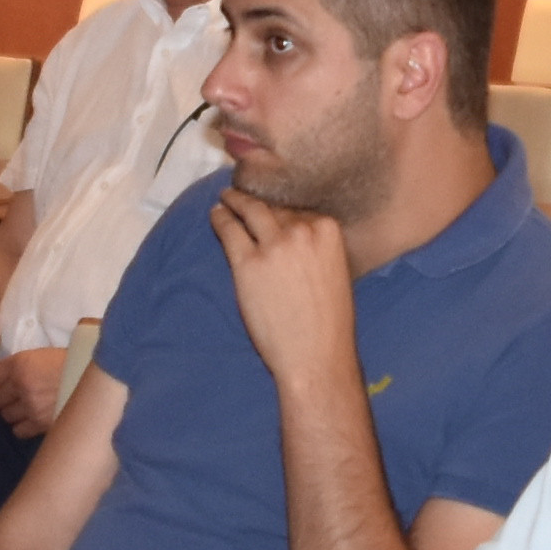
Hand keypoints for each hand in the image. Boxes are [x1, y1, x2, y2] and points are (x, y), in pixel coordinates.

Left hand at [0, 341, 78, 438]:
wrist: (93, 378)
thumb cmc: (64, 363)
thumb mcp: (36, 356)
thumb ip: (13, 367)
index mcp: (18, 364)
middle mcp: (21, 385)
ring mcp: (31, 406)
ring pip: (6, 416)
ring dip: (10, 414)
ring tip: (21, 410)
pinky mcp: (41, 423)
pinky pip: (18, 430)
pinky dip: (22, 426)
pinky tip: (31, 419)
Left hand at [211, 188, 358, 392]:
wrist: (316, 355)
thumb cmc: (329, 323)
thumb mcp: (334, 272)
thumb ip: (316, 249)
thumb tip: (295, 239)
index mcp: (328, 231)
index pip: (298, 209)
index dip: (281, 209)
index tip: (270, 206)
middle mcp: (301, 230)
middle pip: (274, 208)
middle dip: (257, 201)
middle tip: (242, 194)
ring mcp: (273, 245)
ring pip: (250, 211)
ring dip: (235, 201)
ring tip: (226, 198)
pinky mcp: (248, 262)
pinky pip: (230, 231)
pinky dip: (221, 219)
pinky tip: (216, 214)